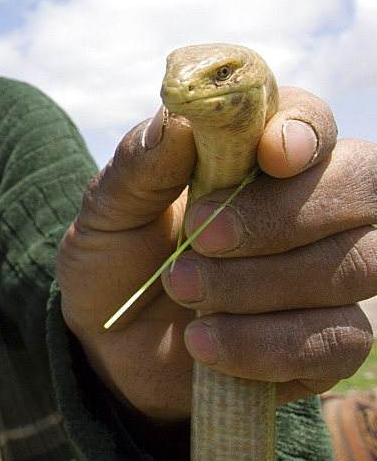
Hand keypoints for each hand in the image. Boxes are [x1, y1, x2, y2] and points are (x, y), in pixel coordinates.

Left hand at [57, 86, 376, 421]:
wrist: (110, 343)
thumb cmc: (119, 257)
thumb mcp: (108, 209)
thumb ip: (139, 166)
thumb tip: (176, 121)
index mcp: (256, 152)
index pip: (309, 117)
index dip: (304, 129)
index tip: (269, 155)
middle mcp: (312, 205)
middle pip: (361, 185)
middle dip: (283, 213)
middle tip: (203, 236)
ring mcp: (331, 275)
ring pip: (358, 263)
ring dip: (259, 281)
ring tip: (182, 289)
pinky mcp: (331, 343)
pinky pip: (339, 340)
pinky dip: (263, 343)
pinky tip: (203, 343)